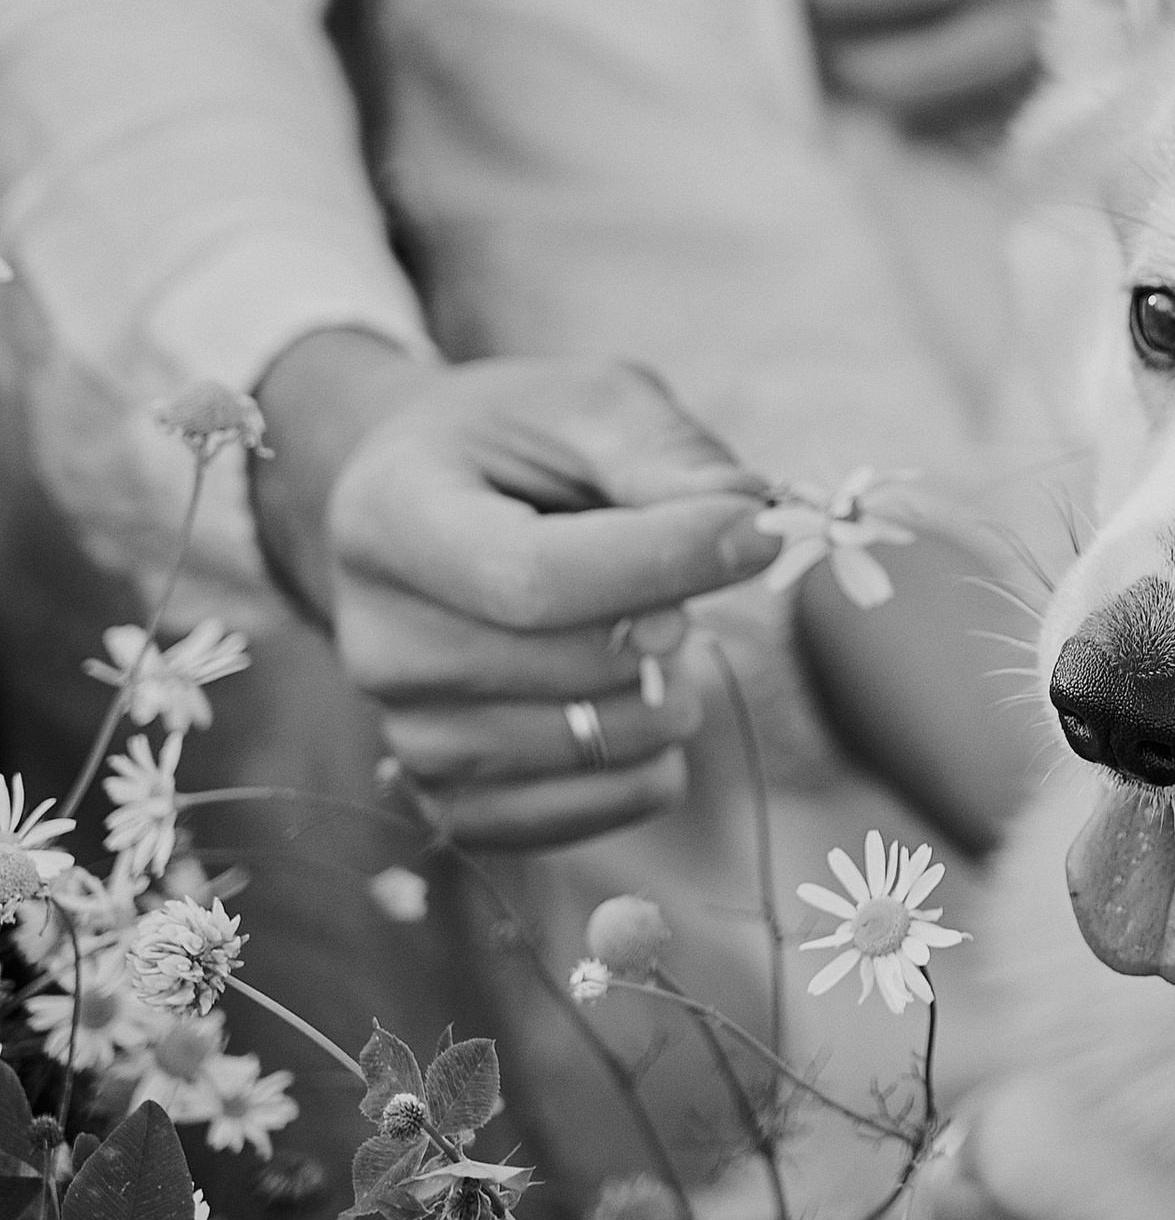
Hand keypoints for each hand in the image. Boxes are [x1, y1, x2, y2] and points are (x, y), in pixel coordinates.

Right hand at [252, 334, 778, 850]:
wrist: (426, 506)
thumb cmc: (516, 444)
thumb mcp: (588, 403)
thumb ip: (665, 454)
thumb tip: (749, 521)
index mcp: (390, 518)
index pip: (535, 579)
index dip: (663, 562)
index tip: (754, 533)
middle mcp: (376, 641)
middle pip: (571, 665)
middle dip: (669, 615)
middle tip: (675, 570)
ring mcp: (405, 733)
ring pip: (590, 743)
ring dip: (665, 691)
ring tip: (649, 629)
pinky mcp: (446, 799)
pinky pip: (583, 816)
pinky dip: (645, 767)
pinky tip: (643, 701)